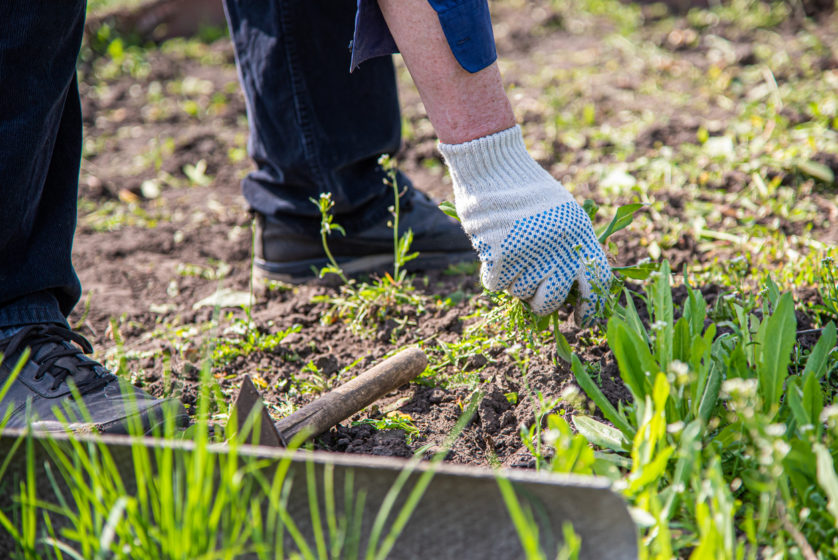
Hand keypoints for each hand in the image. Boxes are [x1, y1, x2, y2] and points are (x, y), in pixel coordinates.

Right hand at [439, 126, 610, 324]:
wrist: (494, 167)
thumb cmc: (529, 190)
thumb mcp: (565, 213)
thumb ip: (573, 248)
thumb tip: (572, 291)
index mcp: (581, 236)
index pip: (596, 285)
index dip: (591, 309)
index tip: (581, 320)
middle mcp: (558, 248)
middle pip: (551, 300)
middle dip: (541, 305)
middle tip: (535, 297)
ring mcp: (529, 253)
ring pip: (519, 293)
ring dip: (513, 281)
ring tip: (511, 253)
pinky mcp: (500, 256)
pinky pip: (496, 284)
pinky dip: (493, 274)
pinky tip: (494, 251)